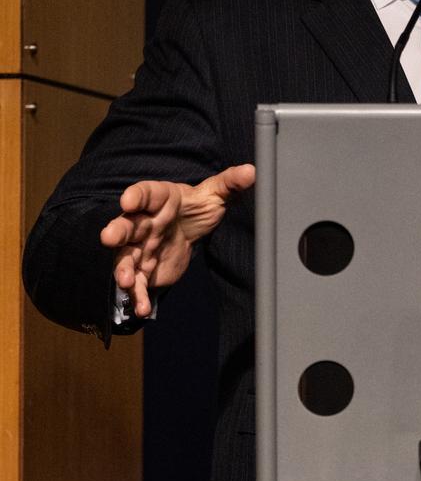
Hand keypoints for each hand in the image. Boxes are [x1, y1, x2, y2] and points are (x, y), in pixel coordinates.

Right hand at [100, 163, 255, 316]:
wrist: (189, 231)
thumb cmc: (197, 207)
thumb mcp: (216, 195)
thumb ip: (230, 183)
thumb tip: (251, 172)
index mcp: (159, 199)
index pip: (146, 194)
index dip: (136, 196)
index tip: (129, 201)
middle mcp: (144, 222)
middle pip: (126, 226)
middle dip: (117, 232)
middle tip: (108, 237)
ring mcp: (139, 248)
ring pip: (125, 258)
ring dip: (122, 269)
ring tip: (125, 281)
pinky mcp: (143, 270)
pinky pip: (138, 284)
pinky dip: (138, 296)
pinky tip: (142, 309)